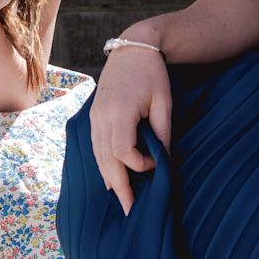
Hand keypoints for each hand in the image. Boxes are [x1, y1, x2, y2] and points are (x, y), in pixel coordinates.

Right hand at [90, 45, 170, 215]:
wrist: (132, 47)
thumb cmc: (152, 73)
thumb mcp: (163, 101)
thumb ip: (162, 131)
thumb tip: (164, 160)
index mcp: (119, 112)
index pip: (124, 152)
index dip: (141, 165)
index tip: (158, 163)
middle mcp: (102, 116)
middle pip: (106, 160)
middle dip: (118, 187)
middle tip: (129, 210)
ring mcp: (95, 115)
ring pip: (97, 155)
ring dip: (108, 178)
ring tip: (120, 198)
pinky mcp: (94, 114)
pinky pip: (95, 145)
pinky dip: (102, 163)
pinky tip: (109, 176)